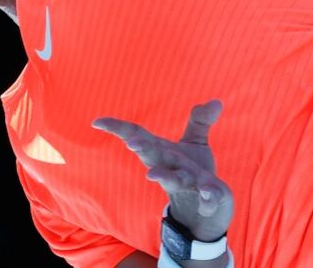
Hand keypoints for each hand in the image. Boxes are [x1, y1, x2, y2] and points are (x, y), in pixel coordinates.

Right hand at [93, 100, 233, 243]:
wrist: (206, 210)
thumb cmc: (193, 171)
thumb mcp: (194, 143)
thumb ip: (200, 121)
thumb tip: (216, 101)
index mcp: (162, 151)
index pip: (137, 135)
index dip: (117, 127)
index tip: (96, 122)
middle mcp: (169, 166)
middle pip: (151, 155)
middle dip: (142, 148)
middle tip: (131, 142)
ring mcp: (187, 182)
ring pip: (173, 179)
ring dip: (163, 176)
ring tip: (151, 175)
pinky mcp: (207, 197)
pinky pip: (207, 198)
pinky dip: (207, 198)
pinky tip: (208, 194)